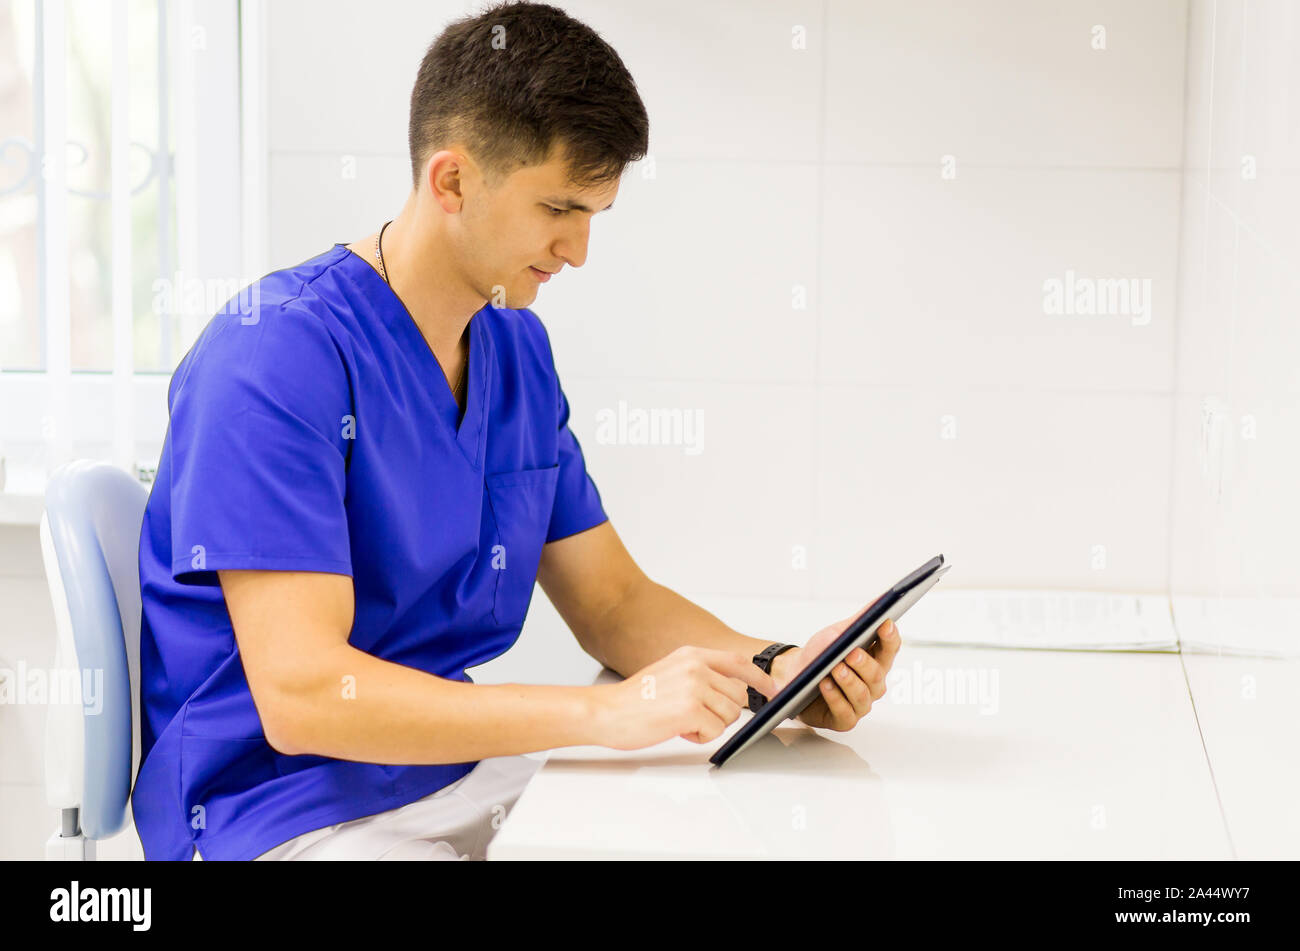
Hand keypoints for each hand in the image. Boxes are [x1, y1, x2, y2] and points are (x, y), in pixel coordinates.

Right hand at [590, 646, 777, 749]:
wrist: (606, 712)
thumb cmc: (634, 699)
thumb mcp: (670, 672)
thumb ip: (700, 674)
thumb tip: (731, 689)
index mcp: (691, 654)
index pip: (737, 662)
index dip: (759, 676)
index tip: (772, 688)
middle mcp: (695, 666)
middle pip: (737, 694)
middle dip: (722, 711)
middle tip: (694, 715)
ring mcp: (694, 687)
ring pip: (729, 715)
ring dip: (709, 725)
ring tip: (681, 721)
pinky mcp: (690, 710)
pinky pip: (715, 731)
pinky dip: (699, 737)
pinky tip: (677, 729)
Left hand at [770, 616, 901, 730]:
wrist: (792, 675)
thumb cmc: (819, 655)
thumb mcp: (837, 633)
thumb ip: (860, 619)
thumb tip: (881, 600)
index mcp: (876, 660)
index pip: (891, 648)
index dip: (890, 637)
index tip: (884, 624)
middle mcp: (872, 684)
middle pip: (877, 674)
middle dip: (864, 663)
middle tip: (851, 653)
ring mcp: (860, 703)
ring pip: (862, 695)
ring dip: (848, 681)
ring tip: (834, 669)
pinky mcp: (844, 720)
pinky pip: (845, 712)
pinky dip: (834, 697)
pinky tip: (825, 685)